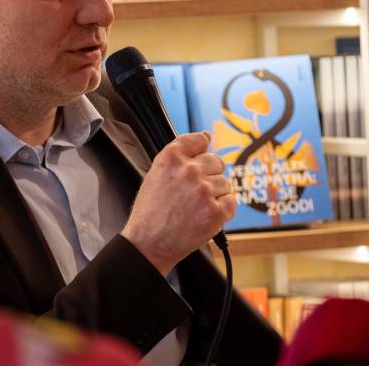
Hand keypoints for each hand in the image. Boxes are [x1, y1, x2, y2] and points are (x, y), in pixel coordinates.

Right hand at [121, 131, 235, 274]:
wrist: (148, 243)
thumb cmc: (150, 211)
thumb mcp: (155, 174)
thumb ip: (179, 155)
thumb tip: (206, 136)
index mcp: (170, 158)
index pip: (198, 140)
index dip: (201, 149)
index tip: (200, 156)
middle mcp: (188, 171)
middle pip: (216, 162)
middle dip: (209, 175)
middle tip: (193, 193)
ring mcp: (204, 191)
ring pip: (224, 183)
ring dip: (214, 195)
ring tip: (194, 208)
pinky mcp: (216, 211)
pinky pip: (230, 202)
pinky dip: (221, 210)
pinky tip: (203, 216)